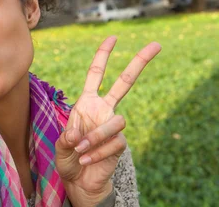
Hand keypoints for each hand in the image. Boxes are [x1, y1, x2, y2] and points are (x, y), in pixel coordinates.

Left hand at [55, 36, 160, 205]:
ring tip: (81, 150)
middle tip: (157, 44)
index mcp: (87, 102)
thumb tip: (80, 135)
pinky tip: (86, 161)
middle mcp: (103, 109)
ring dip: (96, 136)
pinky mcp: (120, 143)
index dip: (103, 55)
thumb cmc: (69, 159)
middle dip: (140, 62)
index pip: (96, 74)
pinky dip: (97, 153)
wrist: (79, 181)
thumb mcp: (61, 145)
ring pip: (118, 120)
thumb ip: (68, 137)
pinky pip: (114, 143)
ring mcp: (113, 125)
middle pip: (126, 83)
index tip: (113, 37)